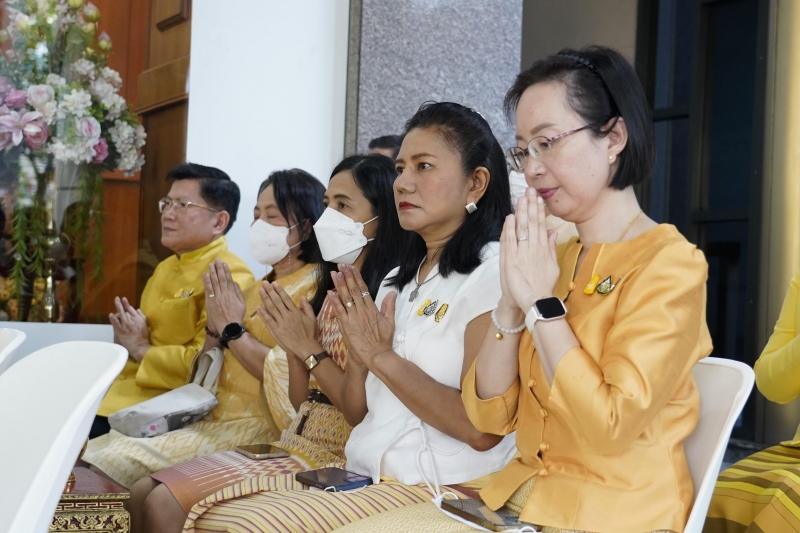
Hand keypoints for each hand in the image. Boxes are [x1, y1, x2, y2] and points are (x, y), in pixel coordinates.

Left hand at [109, 296, 150, 361]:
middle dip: (121, 305)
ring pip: (121, 314)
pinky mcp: (121, 331)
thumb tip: (137, 309)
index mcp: (139, 319)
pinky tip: (111, 314)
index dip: (127, 304)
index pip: (131, 310)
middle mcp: (133, 320)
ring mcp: (126, 325)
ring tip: (115, 301)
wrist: (140, 346)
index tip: (124, 299)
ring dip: (118, 306)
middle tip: (117, 298)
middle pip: (126, 311)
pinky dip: (113, 318)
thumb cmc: (143, 337)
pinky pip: (116, 323)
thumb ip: (142, 316)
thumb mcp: (145, 325)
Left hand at [203, 259, 245, 334]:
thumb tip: (234, 283)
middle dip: (218, 268)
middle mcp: (224, 293)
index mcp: (232, 293)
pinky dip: (206, 281)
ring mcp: (217, 297)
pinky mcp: (211, 301)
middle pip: (221, 278)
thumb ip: (238, 292)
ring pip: (214, 282)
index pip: (228, 279)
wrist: (229, 326)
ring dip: (212, 272)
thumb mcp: (242, 304)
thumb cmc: (237, 316)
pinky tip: (205, 275)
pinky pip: (208, 289)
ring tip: (210, 265)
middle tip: (216, 260)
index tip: (224, 264)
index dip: (226, 271)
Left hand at [256, 281, 320, 358]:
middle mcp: (287, 316)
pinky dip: (263, 313)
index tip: (274, 283)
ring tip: (260, 291)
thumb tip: (303, 297)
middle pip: (276, 301)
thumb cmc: (310, 334)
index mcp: (296, 312)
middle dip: (270, 291)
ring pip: (271, 309)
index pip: (285, 298)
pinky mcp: (276, 331)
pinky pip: (268, 320)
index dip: (279, 290)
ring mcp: (280, 323)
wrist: (306, 348)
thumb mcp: (312, 319)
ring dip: (265, 299)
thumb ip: (307, 307)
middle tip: (264, 283)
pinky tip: (258, 307)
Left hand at [328, 264, 394, 368]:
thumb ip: (389, 306)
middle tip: (341, 266)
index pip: (363, 289)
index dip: (357, 278)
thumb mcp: (390, 322)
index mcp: (372, 308)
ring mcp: (354, 318)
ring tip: (335, 274)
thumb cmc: (383, 340)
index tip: (351, 268)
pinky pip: (340, 312)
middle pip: (354, 290)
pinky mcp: (347, 326)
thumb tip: (392, 293)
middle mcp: (363, 311)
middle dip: (347, 277)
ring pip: (346, 298)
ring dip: (339, 285)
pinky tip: (330, 293)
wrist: (377, 354)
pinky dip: (335, 302)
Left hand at [501, 188, 559, 312]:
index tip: (538, 197)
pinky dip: (510, 229)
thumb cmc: (543, 285)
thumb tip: (552, 231)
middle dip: (531, 206)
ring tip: (522, 198)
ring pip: (522, 230)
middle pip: (532, 224)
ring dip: (522, 213)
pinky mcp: (511, 261)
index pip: (541, 225)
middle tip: (530, 191)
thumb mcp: (552, 266)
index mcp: (544, 249)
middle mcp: (533, 249)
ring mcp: (522, 255)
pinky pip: (510, 242)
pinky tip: (511, 217)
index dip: (539, 210)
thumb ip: (551, 247)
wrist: (535, 302)